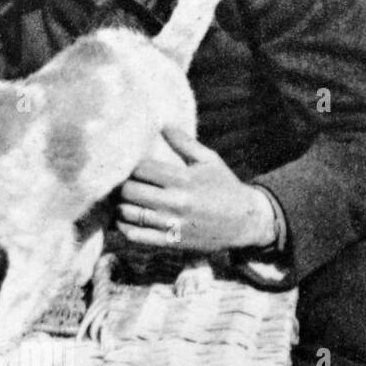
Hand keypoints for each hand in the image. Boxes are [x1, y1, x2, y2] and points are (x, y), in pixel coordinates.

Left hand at [116, 128, 275, 251]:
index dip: (130, 167)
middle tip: (120, 183)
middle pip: (130, 191)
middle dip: (122, 185)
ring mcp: (173, 224)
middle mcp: (176, 202)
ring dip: (120, 205)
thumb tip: (162, 124)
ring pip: (129, 213)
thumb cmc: (224, 186)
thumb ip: (184, 143)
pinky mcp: (171, 242)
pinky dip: (124, 227)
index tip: (129, 166)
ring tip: (121, 199)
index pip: (141, 169)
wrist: (246, 221)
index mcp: (184, 180)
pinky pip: (136, 236)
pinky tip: (124, 219)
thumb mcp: (210, 160)